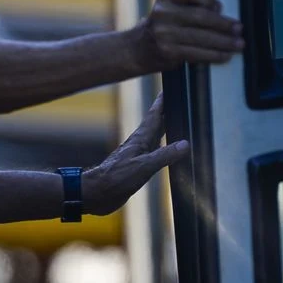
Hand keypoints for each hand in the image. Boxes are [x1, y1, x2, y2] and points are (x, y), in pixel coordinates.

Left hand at [84, 93, 187, 215]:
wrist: (97, 193)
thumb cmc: (116, 178)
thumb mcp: (144, 166)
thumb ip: (164, 155)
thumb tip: (185, 144)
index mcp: (140, 139)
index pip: (154, 115)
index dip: (162, 102)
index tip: (170, 88)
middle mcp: (140, 144)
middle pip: (156, 124)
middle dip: (166, 112)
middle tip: (176, 101)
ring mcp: (138, 155)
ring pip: (155, 138)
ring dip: (165, 129)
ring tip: (175, 122)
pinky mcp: (137, 168)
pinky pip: (155, 154)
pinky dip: (163, 149)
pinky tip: (167, 153)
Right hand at [138, 0, 243, 70]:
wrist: (137, 49)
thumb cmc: (163, 26)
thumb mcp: (170, 8)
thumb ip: (191, 5)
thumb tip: (220, 13)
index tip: (221, 8)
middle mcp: (163, 13)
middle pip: (200, 16)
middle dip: (224, 24)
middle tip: (239, 29)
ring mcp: (164, 33)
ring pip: (202, 37)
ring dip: (224, 42)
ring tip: (238, 45)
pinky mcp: (168, 51)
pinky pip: (197, 53)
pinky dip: (214, 55)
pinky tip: (225, 56)